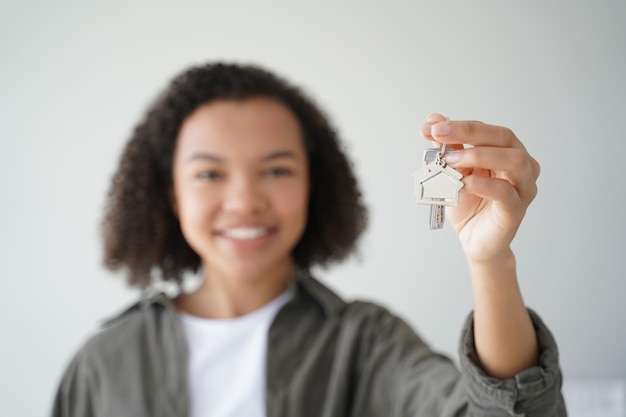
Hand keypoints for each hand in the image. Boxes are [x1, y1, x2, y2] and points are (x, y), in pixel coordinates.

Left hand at [420, 113, 539, 262]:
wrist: (473, 240)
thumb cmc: (468, 205)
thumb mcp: (452, 172)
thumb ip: (447, 147)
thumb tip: (433, 120)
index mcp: (506, 152)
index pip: (485, 130)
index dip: (458, 125)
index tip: (431, 126)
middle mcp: (521, 166)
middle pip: (503, 137)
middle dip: (469, 132)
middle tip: (439, 134)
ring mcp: (522, 188)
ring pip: (514, 160)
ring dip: (479, 155)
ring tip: (451, 160)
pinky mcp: (516, 210)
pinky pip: (504, 192)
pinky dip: (482, 184)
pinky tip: (463, 183)